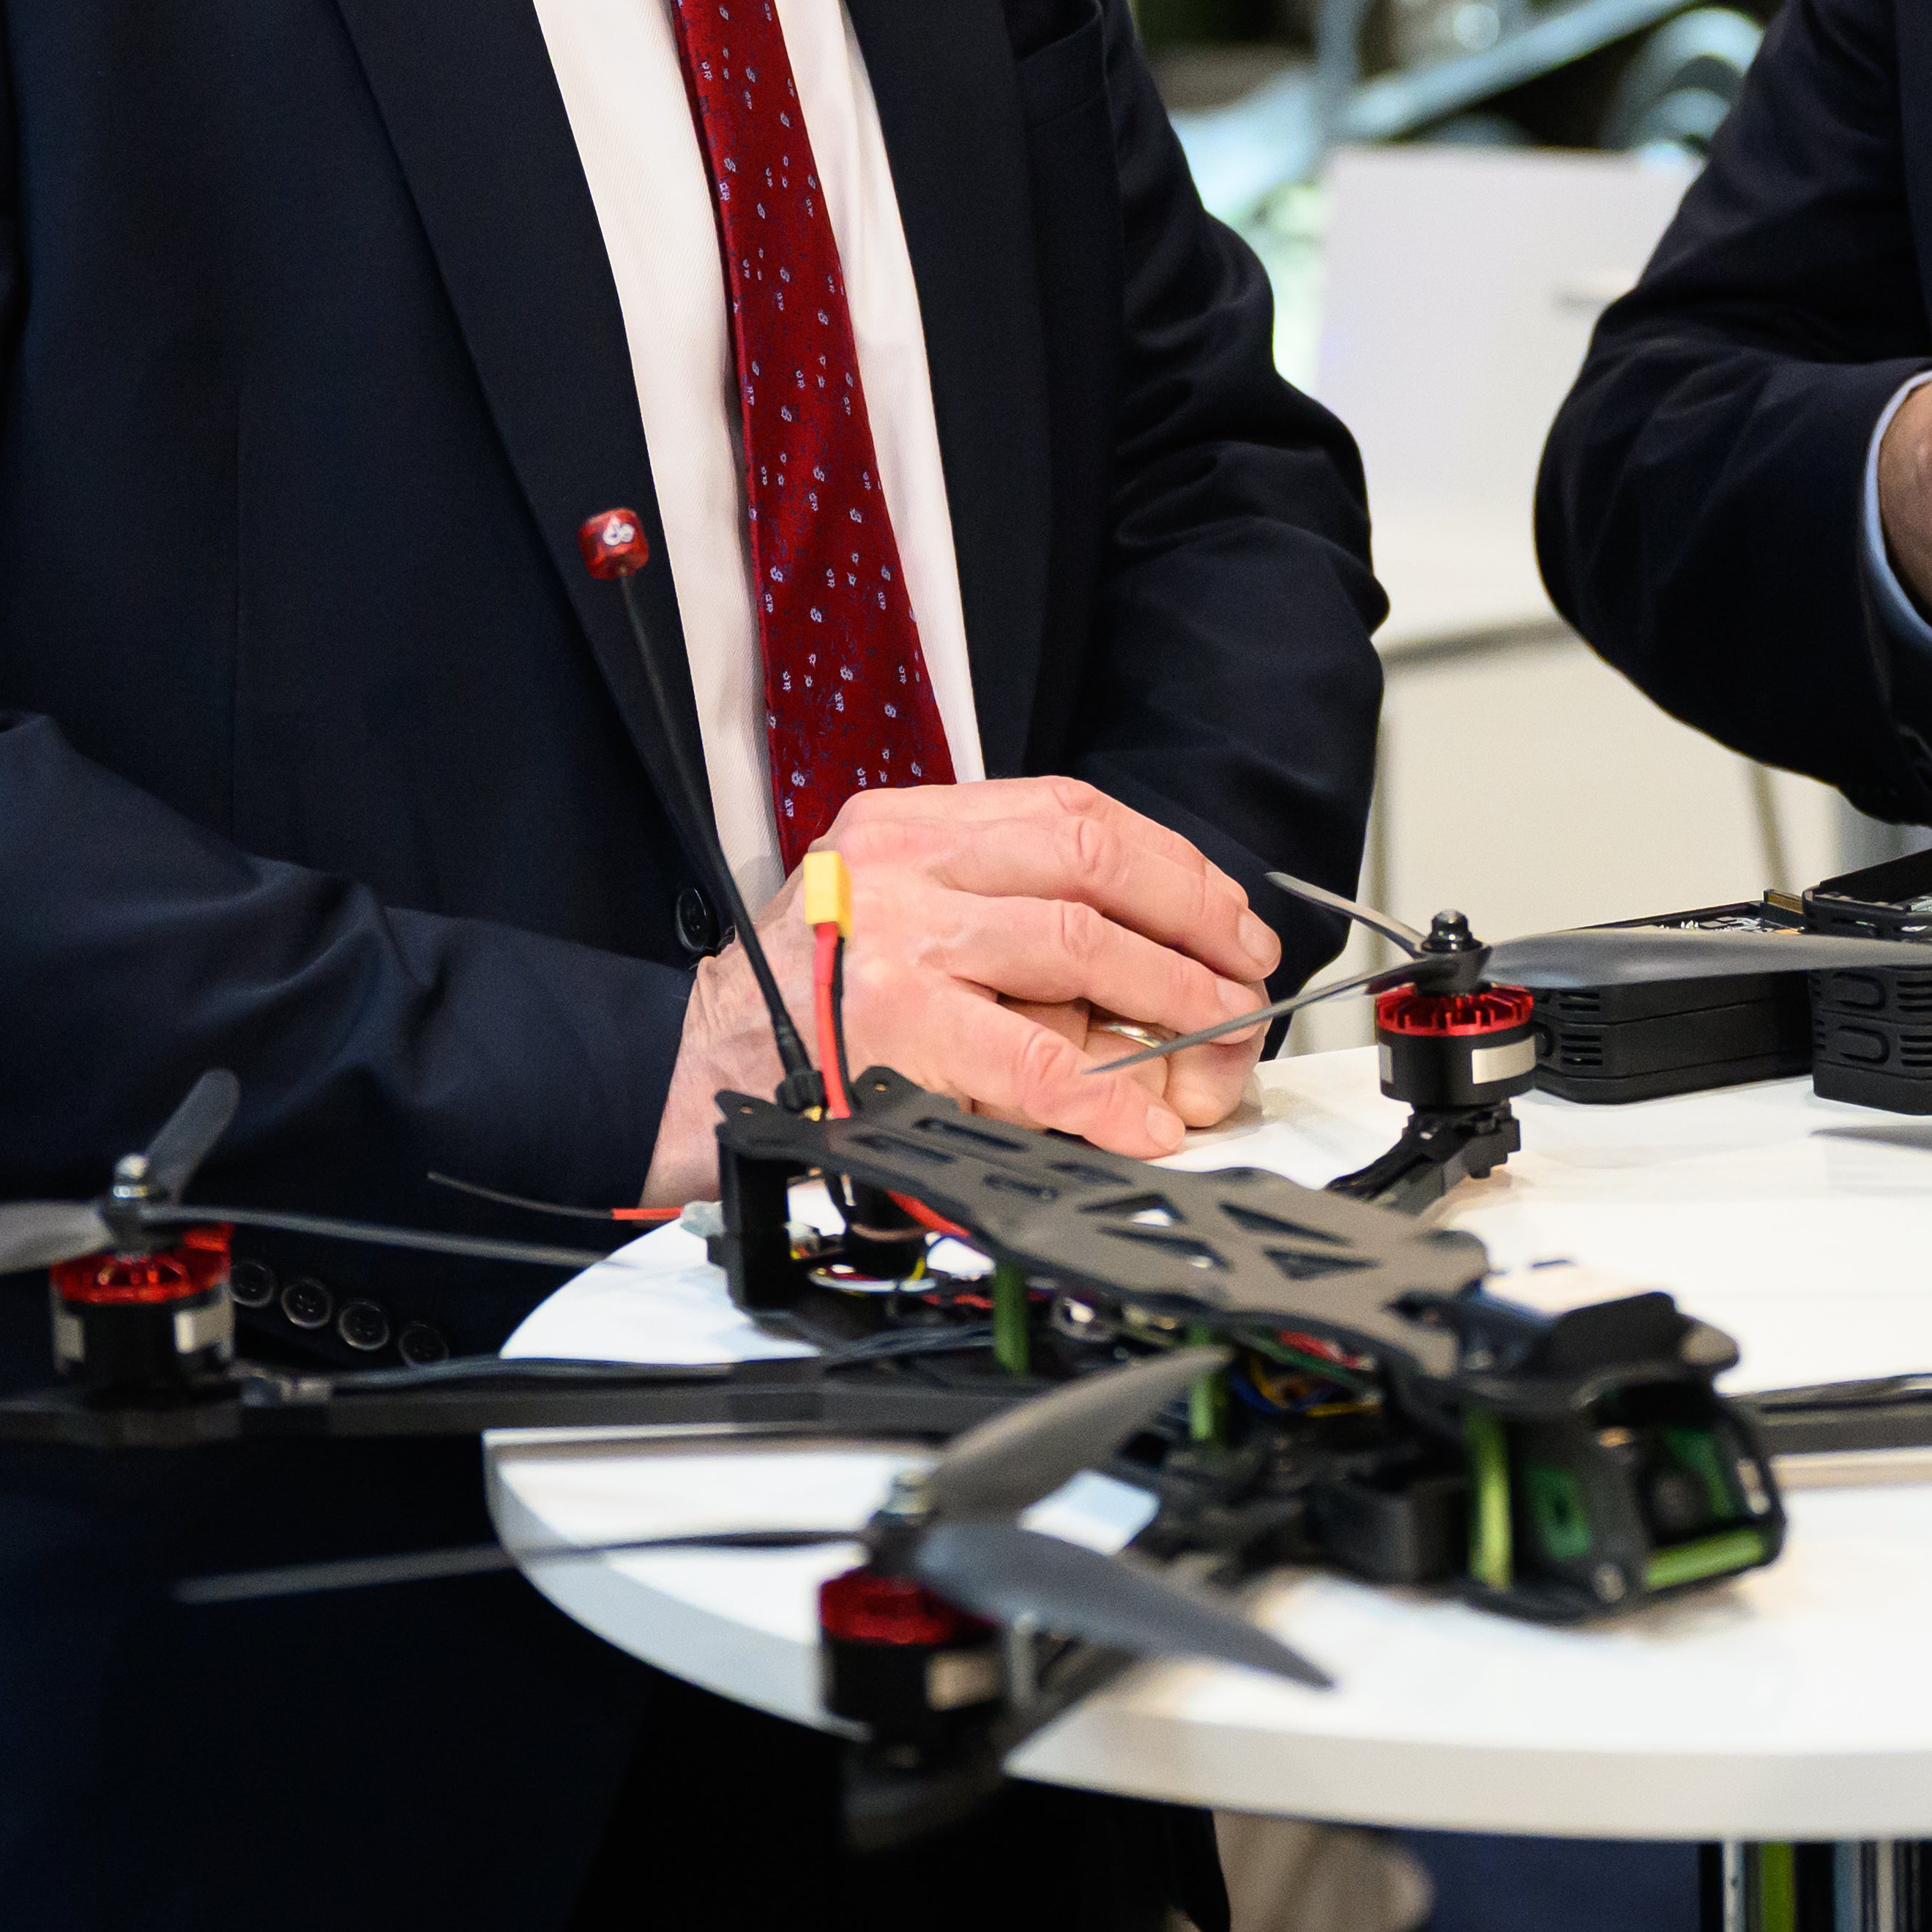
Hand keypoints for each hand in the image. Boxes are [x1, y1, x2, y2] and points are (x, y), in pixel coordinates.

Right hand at [640, 776, 1277, 1200]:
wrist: (690, 1073)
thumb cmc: (804, 1003)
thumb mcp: (892, 914)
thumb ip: (1000, 916)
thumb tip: (1155, 960)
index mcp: (911, 825)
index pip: (1071, 811)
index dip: (1168, 861)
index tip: (1221, 909)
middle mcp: (905, 862)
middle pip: (1092, 863)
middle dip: (1191, 918)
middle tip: (1241, 972)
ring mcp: (898, 940)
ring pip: (1079, 945)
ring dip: (1170, 995)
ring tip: (1214, 1036)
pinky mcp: (895, 1028)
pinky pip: (1032, 1058)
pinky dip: (1104, 1094)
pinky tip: (1141, 1120)